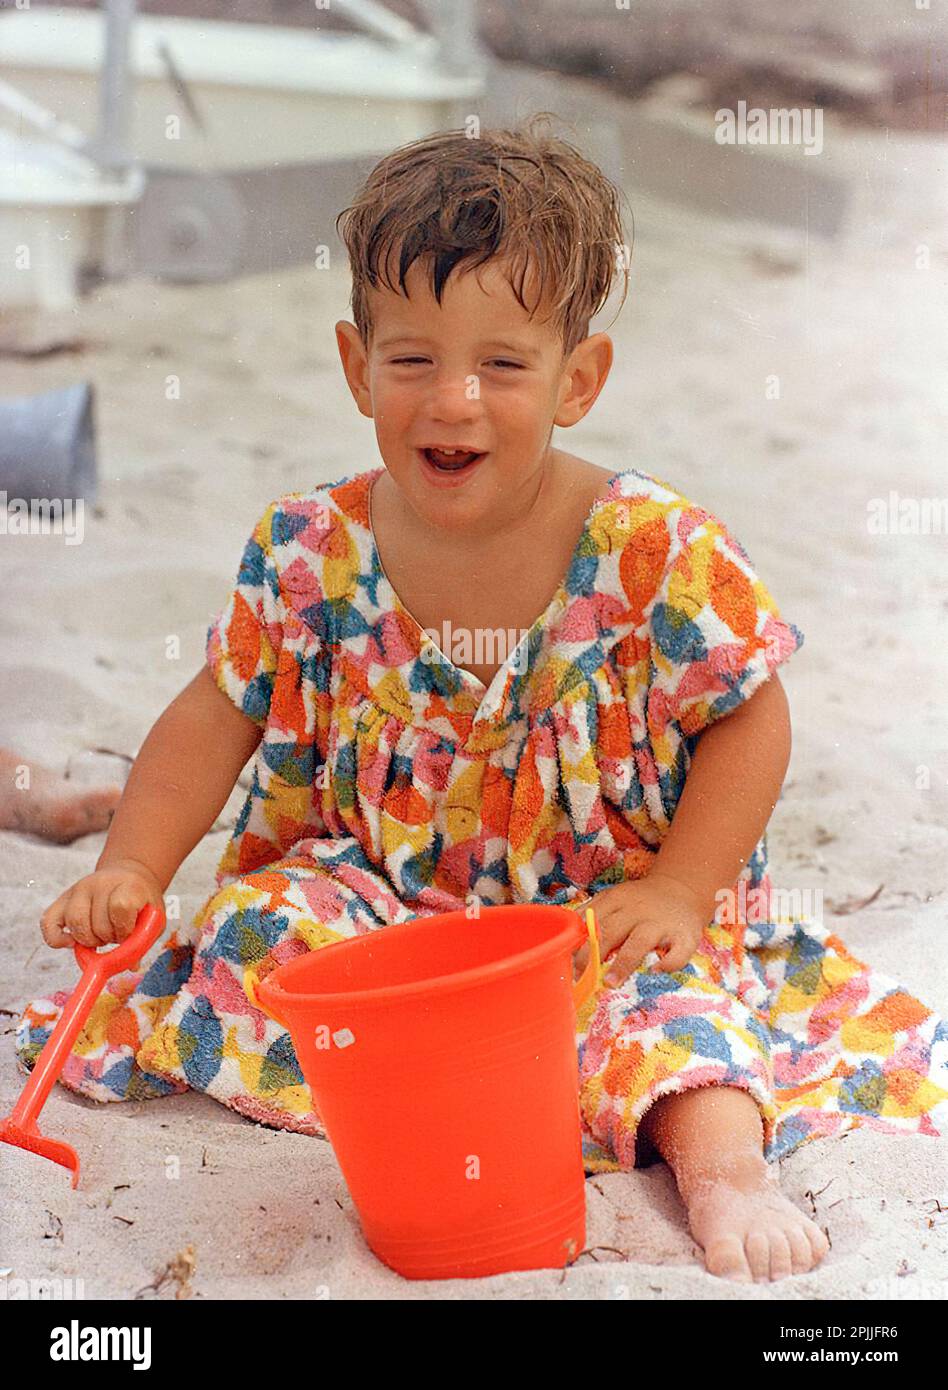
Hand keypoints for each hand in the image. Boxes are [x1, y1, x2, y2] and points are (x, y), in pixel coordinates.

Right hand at [39, 858, 163, 949]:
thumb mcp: (154, 917)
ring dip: (89, 941)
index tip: (129, 933)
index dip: (124, 929)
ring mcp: (78, 890)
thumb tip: (131, 966)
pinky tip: (72, 942)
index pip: (120, 907)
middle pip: (97, 923)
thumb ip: (144, 940)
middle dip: (108, 939)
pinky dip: (56, 939)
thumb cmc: (141, 901)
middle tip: (116, 935)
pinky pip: (47, 923)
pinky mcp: (62, 899)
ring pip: (75, 925)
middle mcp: (99, 883)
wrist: (129, 876)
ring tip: (100, 937)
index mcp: (127, 884)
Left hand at [573, 873, 710, 986]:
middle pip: (610, 931)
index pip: (592, 921)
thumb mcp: (615, 898)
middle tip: (580, 977)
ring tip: (610, 982)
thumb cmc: (641, 900)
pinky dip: (668, 964)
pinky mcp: (685, 937)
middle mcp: (637, 911)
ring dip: (623, 963)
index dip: (577, 943)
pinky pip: (677, 953)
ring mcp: (661, 924)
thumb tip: (565, 938)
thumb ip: (593, 913)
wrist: (682, 890)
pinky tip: (655, 972)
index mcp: (617, 900)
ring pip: (639, 942)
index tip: (566, 962)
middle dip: (593, 954)